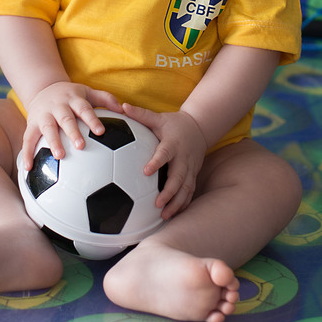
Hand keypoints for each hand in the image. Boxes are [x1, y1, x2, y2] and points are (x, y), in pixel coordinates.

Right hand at [20, 82, 120, 171]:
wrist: (43, 88)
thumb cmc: (71, 95)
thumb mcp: (87, 92)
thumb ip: (105, 99)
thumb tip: (124, 108)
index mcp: (73, 100)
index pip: (84, 109)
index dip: (92, 120)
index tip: (101, 132)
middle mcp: (58, 106)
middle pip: (66, 119)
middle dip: (73, 131)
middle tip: (81, 146)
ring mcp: (43, 115)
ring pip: (47, 128)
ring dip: (53, 142)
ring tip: (60, 156)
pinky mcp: (31, 124)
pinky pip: (28, 139)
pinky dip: (27, 153)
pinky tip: (28, 168)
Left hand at [120, 103, 207, 219]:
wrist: (200, 127)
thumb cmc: (174, 124)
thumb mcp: (158, 117)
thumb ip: (141, 114)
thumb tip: (122, 105)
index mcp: (173, 144)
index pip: (164, 154)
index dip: (156, 162)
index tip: (145, 172)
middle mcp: (183, 158)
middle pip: (179, 177)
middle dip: (169, 192)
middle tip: (157, 204)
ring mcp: (191, 168)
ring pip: (186, 189)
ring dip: (177, 203)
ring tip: (164, 215)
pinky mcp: (193, 175)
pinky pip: (190, 192)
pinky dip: (183, 204)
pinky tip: (173, 215)